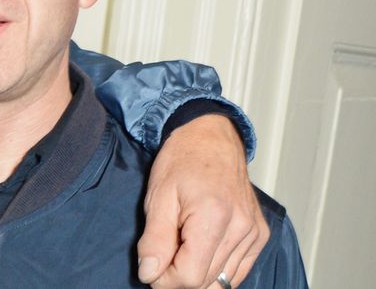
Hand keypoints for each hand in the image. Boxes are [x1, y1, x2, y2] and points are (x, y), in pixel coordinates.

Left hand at [137, 114, 268, 287]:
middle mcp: (241, 228)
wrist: (210, 136)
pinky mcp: (259, 235)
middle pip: (206, 281)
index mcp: (214, 217)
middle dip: (178, 275)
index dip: (165, 278)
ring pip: (222, 280)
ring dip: (197, 272)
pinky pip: (237, 271)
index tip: (151, 265)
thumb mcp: (158, 197)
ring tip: (182, 244)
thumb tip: (149, 274)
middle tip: (162, 251)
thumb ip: (154, 240)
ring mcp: (254, 233)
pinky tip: (200, 248)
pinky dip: (216, 269)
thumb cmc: (183, 159)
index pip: (190, 277)